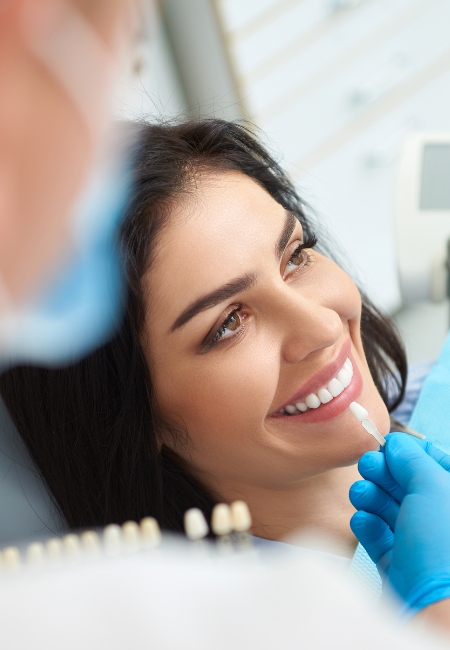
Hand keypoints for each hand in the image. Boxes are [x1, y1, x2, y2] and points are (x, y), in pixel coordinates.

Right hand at [349, 433, 449, 612]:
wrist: (436, 609)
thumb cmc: (444, 546)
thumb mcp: (431, 486)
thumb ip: (411, 459)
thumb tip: (395, 443)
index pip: (436, 464)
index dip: (409, 453)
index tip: (387, 447)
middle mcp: (442, 520)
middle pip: (408, 485)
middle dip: (384, 473)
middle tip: (367, 465)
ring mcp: (421, 543)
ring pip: (390, 509)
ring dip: (370, 496)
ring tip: (360, 494)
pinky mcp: (399, 565)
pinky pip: (379, 536)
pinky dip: (367, 525)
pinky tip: (362, 519)